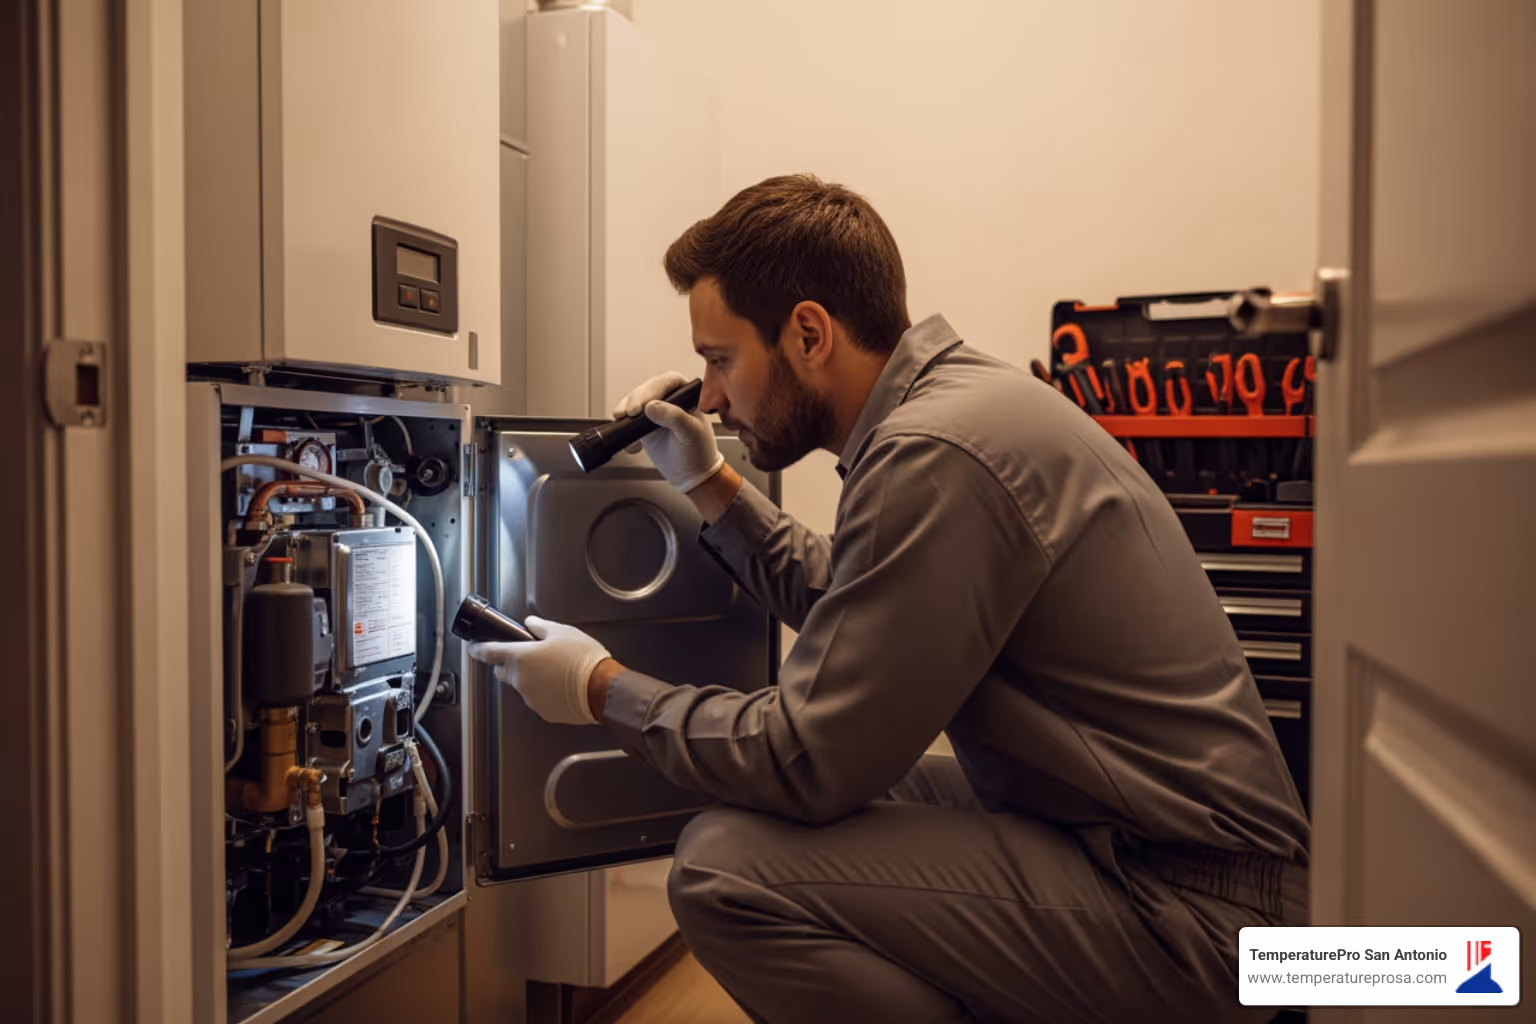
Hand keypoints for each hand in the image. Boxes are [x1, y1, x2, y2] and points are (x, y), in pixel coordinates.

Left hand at [467, 616, 611, 725]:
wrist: (601, 688)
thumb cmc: (582, 658)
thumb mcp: (562, 632)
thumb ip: (540, 627)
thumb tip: (530, 624)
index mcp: (521, 657)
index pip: (489, 653)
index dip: (478, 649)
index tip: (473, 648)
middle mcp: (521, 680)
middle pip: (504, 671)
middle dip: (512, 664)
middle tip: (532, 657)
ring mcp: (530, 698)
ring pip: (523, 686)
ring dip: (532, 679)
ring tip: (555, 672)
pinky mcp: (543, 711)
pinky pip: (538, 699)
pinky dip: (545, 692)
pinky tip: (561, 686)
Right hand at [613, 371, 723, 492]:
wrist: (692, 474)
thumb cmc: (699, 451)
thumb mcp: (691, 433)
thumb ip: (675, 417)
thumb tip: (651, 406)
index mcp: (687, 394)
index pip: (668, 382)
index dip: (652, 390)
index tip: (642, 406)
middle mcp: (669, 399)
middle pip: (647, 390)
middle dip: (634, 400)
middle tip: (628, 414)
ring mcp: (655, 411)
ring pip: (634, 402)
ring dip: (625, 411)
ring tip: (620, 420)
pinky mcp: (643, 425)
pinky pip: (628, 420)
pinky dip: (623, 426)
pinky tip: (629, 440)